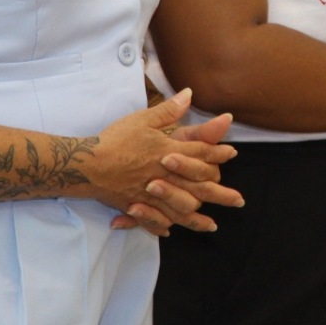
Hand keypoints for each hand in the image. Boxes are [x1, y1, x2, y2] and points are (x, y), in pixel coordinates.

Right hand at [92, 89, 241, 235]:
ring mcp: (151, 194)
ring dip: (198, 218)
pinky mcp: (136, 205)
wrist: (86, 163)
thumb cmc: (115, 139)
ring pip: (180, 208)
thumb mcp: (142, 119)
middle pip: (199, 186)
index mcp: (168, 152)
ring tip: (213, 224)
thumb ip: (168, 110)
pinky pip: (154, 220)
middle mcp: (165, 176)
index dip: (217, 153)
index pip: (200, 154)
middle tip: (239, 200)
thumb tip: (189, 94)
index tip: (232, 155)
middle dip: (221, 193)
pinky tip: (172, 230)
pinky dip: (163, 226)